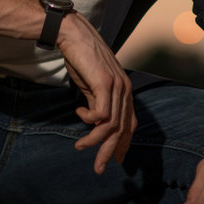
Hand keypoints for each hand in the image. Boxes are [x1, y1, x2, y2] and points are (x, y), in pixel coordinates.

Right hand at [57, 14, 136, 174]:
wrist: (74, 35)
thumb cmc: (81, 58)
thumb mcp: (92, 85)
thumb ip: (97, 103)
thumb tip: (96, 123)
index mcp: (124, 91)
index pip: (129, 124)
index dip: (124, 144)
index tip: (115, 160)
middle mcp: (125, 90)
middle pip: (122, 129)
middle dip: (110, 152)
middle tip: (99, 168)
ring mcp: (117, 86)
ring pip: (111, 125)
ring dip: (94, 140)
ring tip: (80, 146)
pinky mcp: (105, 83)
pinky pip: (101, 113)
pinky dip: (89, 119)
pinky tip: (79, 112)